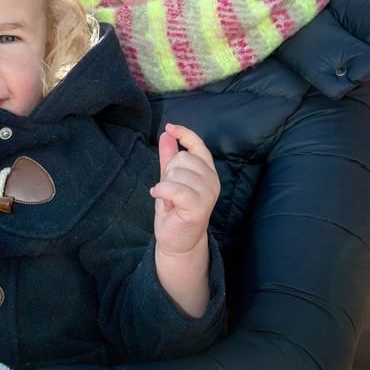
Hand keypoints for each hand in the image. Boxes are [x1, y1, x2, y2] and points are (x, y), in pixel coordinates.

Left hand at [151, 123, 219, 257]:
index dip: (185, 133)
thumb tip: (166, 134)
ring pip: (178, 173)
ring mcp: (208, 194)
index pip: (199, 145)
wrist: (177, 241)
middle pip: (183, 158)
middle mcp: (212, 180)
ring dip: (165, 185)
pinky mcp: (199, 207)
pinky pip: (175, 188)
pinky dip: (161, 190)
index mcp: (207, 171)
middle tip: (170, 190)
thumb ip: (169, 156)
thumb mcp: (170, 178)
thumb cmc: (175, 210)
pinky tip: (157, 196)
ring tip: (169, 199)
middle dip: (168, 172)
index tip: (170, 128)